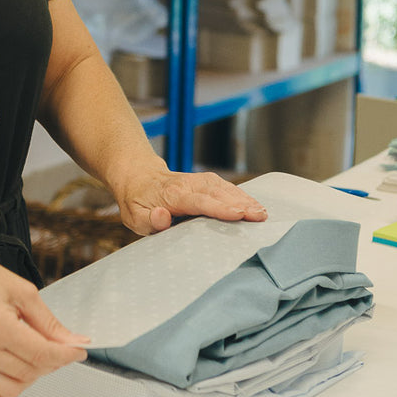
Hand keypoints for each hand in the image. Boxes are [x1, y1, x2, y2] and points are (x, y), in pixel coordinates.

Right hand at [0, 243, 88, 396]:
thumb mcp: (20, 290)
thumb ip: (49, 322)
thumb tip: (73, 342)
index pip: (41, 354)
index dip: (66, 355)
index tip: (76, 352)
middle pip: (29, 373)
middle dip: (49, 363)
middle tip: (52, 348)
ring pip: (11, 390)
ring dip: (28, 378)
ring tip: (27, 356)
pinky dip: (3, 394)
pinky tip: (8, 375)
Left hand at [112, 163, 267, 236]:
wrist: (138, 176)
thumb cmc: (137, 202)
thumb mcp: (134, 216)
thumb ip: (149, 220)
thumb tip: (162, 217)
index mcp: (172, 195)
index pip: (199, 202)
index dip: (219, 208)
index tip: (238, 214)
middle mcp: (189, 184)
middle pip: (217, 193)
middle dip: (240, 203)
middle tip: (260, 216)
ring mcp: (198, 180)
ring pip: (224, 187)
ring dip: (245, 199)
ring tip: (263, 212)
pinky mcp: (206, 181)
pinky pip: (226, 186)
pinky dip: (242, 195)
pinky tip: (255, 205)